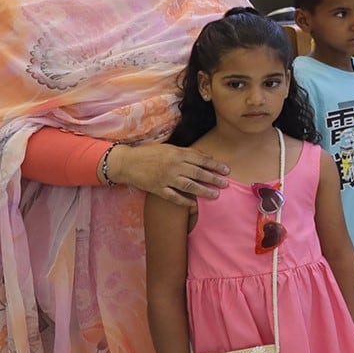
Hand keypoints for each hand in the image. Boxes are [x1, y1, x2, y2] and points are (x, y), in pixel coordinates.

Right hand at [107, 143, 230, 207]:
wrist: (127, 162)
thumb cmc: (149, 153)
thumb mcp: (170, 148)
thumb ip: (188, 152)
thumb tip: (207, 157)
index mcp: (177, 154)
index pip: (201, 160)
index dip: (215, 165)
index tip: (227, 170)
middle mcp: (173, 166)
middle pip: (198, 173)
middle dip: (214, 179)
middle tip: (226, 184)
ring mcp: (165, 178)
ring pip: (189, 186)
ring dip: (203, 191)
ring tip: (215, 195)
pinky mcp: (157, 189)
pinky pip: (174, 197)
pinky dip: (185, 201)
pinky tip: (195, 204)